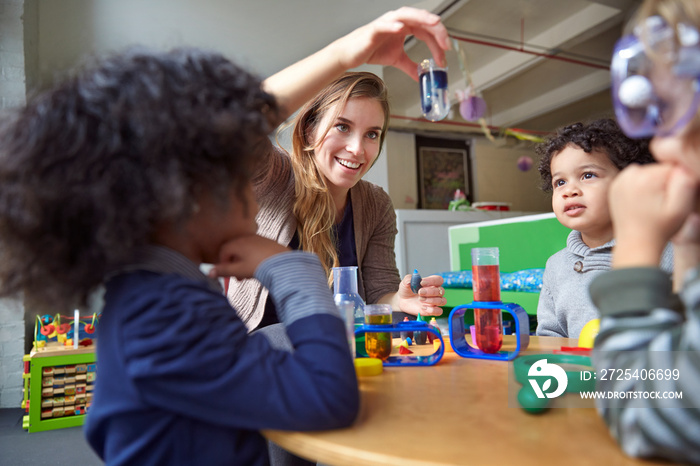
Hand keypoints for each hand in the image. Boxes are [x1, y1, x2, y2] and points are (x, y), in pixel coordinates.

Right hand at [208, 235, 289, 279]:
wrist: (282, 263)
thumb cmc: (259, 266)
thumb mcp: (239, 270)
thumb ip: (223, 271)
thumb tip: (209, 272)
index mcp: (237, 243)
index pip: (224, 251)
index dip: (222, 263)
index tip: (226, 273)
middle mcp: (246, 238)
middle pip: (234, 250)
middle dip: (233, 264)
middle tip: (237, 277)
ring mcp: (258, 238)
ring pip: (245, 250)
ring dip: (243, 262)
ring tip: (248, 275)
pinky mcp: (267, 242)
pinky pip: (255, 249)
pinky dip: (252, 258)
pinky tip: (258, 267)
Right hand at [336, 7, 450, 80]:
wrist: (352, 54)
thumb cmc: (372, 50)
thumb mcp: (397, 60)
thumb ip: (411, 66)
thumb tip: (422, 77)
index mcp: (406, 26)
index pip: (427, 30)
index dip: (438, 40)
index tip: (446, 53)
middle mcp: (398, 21)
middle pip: (422, 20)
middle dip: (436, 30)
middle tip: (446, 43)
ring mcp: (387, 22)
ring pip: (407, 15)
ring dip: (421, 18)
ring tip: (433, 23)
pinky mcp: (374, 29)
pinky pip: (384, 24)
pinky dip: (392, 24)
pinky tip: (400, 28)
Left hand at [397, 273, 445, 315]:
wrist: (402, 301)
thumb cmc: (407, 290)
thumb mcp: (405, 283)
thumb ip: (408, 279)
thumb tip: (411, 279)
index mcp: (431, 283)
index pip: (439, 280)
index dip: (432, 281)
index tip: (421, 282)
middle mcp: (435, 292)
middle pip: (441, 291)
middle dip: (430, 292)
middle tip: (420, 292)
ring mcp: (435, 302)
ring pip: (442, 301)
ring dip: (432, 300)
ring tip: (421, 299)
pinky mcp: (432, 310)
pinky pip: (439, 311)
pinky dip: (432, 310)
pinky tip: (423, 307)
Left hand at [609, 163, 697, 267]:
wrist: (635, 243)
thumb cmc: (658, 230)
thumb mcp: (680, 209)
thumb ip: (685, 184)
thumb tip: (681, 167)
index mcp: (646, 178)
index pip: (673, 168)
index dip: (676, 184)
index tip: (670, 199)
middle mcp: (630, 175)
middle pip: (659, 169)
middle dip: (663, 184)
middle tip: (660, 205)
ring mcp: (620, 180)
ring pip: (648, 173)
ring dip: (652, 185)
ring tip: (650, 205)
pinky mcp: (616, 185)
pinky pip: (636, 179)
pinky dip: (640, 188)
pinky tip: (641, 202)